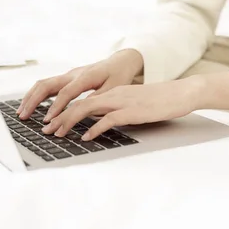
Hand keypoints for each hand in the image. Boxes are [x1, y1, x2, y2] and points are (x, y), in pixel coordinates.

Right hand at [17, 49, 142, 121]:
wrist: (120, 62)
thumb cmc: (119, 75)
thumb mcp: (114, 88)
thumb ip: (98, 98)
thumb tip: (83, 110)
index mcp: (85, 77)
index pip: (66, 92)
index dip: (56, 106)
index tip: (47, 120)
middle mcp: (73, 74)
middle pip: (47, 85)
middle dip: (33, 101)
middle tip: (24, 117)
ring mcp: (68, 75)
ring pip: (44, 84)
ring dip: (31, 98)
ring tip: (21, 113)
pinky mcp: (67, 78)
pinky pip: (48, 85)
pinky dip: (37, 95)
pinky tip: (30, 106)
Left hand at [41, 78, 202, 140]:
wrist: (182, 93)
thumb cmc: (161, 101)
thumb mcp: (134, 104)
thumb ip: (117, 110)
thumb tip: (102, 122)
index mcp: (114, 92)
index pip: (83, 100)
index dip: (64, 112)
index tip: (51, 123)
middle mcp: (115, 94)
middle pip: (79, 103)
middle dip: (59, 117)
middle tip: (47, 131)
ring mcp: (123, 101)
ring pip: (88, 108)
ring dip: (69, 122)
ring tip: (58, 133)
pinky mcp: (132, 111)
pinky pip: (107, 119)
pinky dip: (93, 129)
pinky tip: (85, 137)